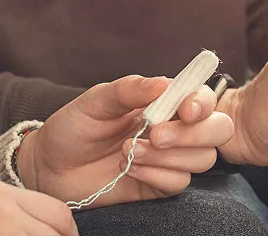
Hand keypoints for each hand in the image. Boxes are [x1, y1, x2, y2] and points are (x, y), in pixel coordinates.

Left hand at [18, 75, 232, 207]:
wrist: (50, 167)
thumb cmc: (73, 127)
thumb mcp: (95, 101)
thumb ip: (129, 90)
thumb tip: (164, 82)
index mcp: (162, 101)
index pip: (203, 97)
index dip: (203, 103)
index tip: (184, 110)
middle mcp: (172, 127)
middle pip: (217, 130)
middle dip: (193, 134)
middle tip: (156, 135)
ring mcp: (168, 158)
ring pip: (202, 159)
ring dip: (168, 156)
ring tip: (129, 151)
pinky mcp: (158, 184)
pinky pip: (179, 183)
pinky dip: (157, 175)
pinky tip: (130, 168)